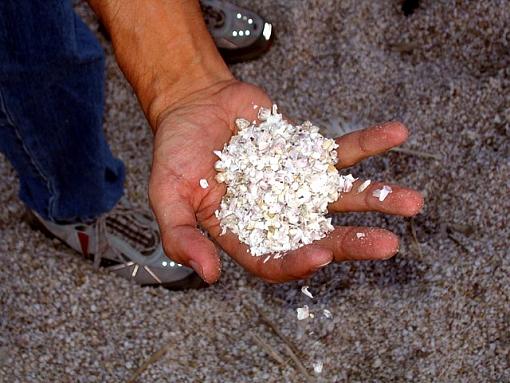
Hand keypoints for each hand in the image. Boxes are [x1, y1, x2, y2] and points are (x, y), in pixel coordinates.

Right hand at [149, 80, 423, 283]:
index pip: (274, 259)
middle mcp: (277, 214)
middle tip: (387, 245)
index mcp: (244, 232)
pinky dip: (369, 143)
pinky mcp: (308, 154)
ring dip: (376, 199)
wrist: (195, 105)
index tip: (322, 254)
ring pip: (340, 197)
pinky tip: (397, 134)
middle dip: (353, 241)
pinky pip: (342, 151)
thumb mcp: (167, 194)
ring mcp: (297, 184)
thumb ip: (182, 235)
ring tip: (412, 203)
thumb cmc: (176, 151)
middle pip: (319, 233)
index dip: (297, 261)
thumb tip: (207, 275)